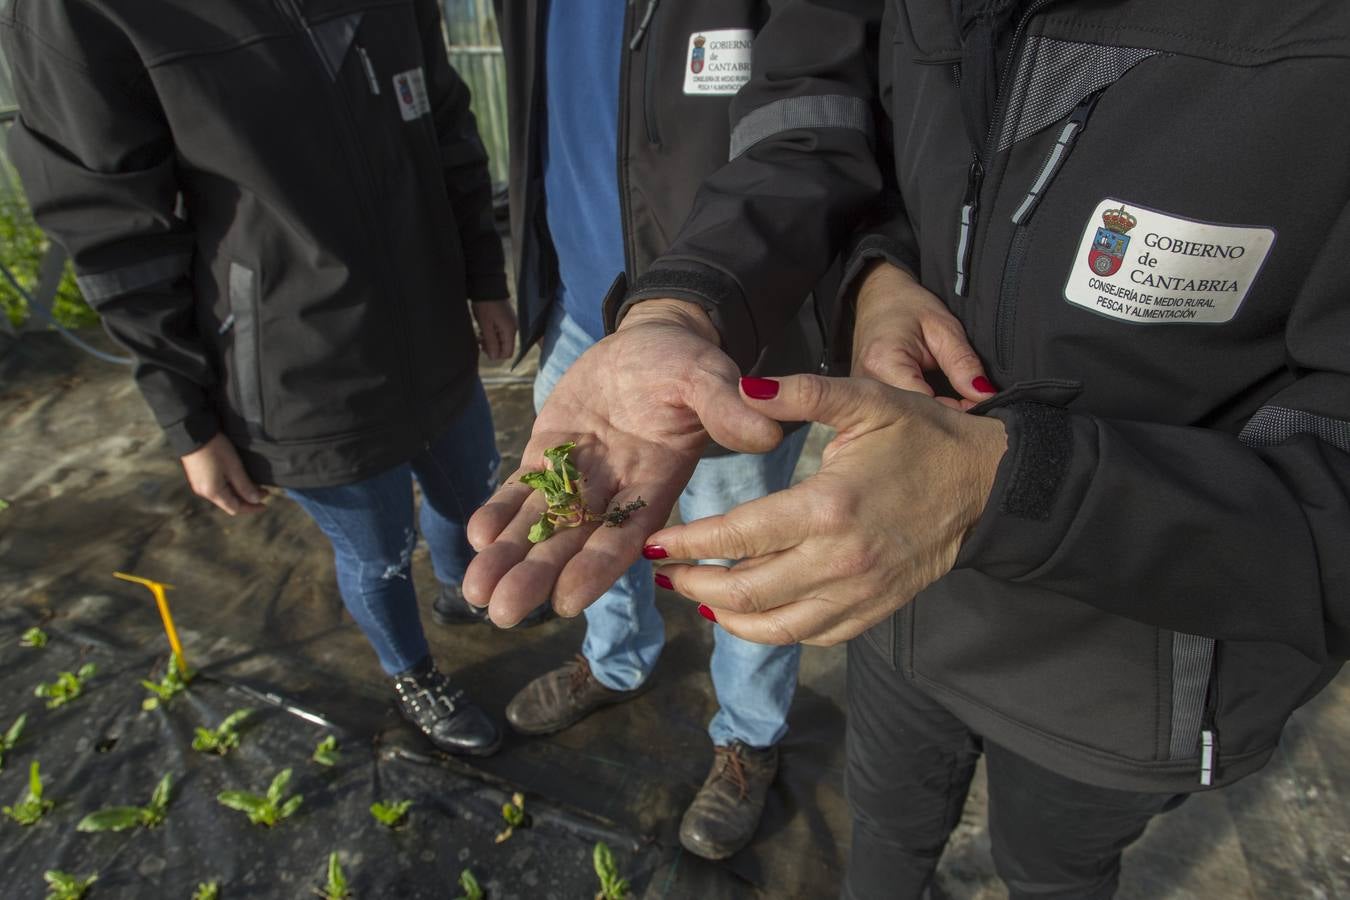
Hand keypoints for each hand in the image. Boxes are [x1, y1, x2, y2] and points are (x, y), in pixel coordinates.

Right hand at [180, 432, 266, 515]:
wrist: (193, 433)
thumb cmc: (215, 449)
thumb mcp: (234, 467)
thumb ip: (244, 486)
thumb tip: (255, 500)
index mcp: (213, 492)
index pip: (235, 508)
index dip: (251, 507)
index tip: (265, 504)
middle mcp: (204, 492)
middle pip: (229, 503)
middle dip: (246, 499)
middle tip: (263, 492)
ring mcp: (199, 484)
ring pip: (223, 495)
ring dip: (238, 493)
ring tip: (253, 485)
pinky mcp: (197, 476)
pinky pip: (216, 487)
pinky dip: (229, 487)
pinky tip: (238, 479)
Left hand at [463, 299, 783, 625]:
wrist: (651, 341)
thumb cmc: (686, 364)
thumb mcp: (708, 377)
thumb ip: (727, 408)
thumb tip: (767, 433)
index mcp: (655, 486)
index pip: (625, 537)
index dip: (596, 569)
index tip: (567, 601)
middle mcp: (614, 494)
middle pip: (572, 544)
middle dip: (535, 577)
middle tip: (500, 613)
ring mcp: (579, 477)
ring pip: (539, 525)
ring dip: (508, 557)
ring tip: (475, 590)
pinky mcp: (549, 454)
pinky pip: (521, 490)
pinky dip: (499, 511)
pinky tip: (476, 535)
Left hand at [472, 299, 516, 360]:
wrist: (487, 286)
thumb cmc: (486, 305)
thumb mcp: (486, 325)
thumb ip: (491, 342)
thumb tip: (494, 357)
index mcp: (510, 331)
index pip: (507, 353)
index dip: (495, 354)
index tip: (483, 348)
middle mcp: (513, 329)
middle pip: (504, 347)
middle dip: (492, 348)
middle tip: (479, 341)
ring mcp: (510, 323)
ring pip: (501, 340)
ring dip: (490, 341)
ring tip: (479, 335)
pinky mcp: (505, 319)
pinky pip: (500, 333)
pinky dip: (492, 334)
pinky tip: (483, 329)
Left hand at [644, 374, 1006, 645]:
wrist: (985, 484)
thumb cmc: (922, 436)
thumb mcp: (865, 399)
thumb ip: (801, 393)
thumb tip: (744, 389)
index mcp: (828, 507)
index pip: (738, 537)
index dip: (689, 544)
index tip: (655, 544)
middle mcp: (839, 561)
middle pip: (746, 592)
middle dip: (694, 585)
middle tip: (664, 572)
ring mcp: (858, 593)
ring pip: (775, 627)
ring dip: (725, 617)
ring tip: (695, 597)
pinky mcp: (874, 611)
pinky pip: (811, 636)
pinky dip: (771, 632)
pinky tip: (745, 616)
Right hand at [852, 261, 994, 407]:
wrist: (877, 298)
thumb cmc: (908, 307)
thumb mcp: (943, 328)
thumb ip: (963, 363)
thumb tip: (985, 395)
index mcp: (883, 363)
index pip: (924, 405)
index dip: (956, 411)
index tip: (980, 406)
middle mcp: (866, 386)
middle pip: (912, 418)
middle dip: (946, 420)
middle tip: (972, 409)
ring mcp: (863, 397)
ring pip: (904, 422)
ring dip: (932, 419)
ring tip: (954, 407)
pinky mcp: (866, 403)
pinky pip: (897, 417)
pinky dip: (920, 416)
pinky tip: (936, 410)